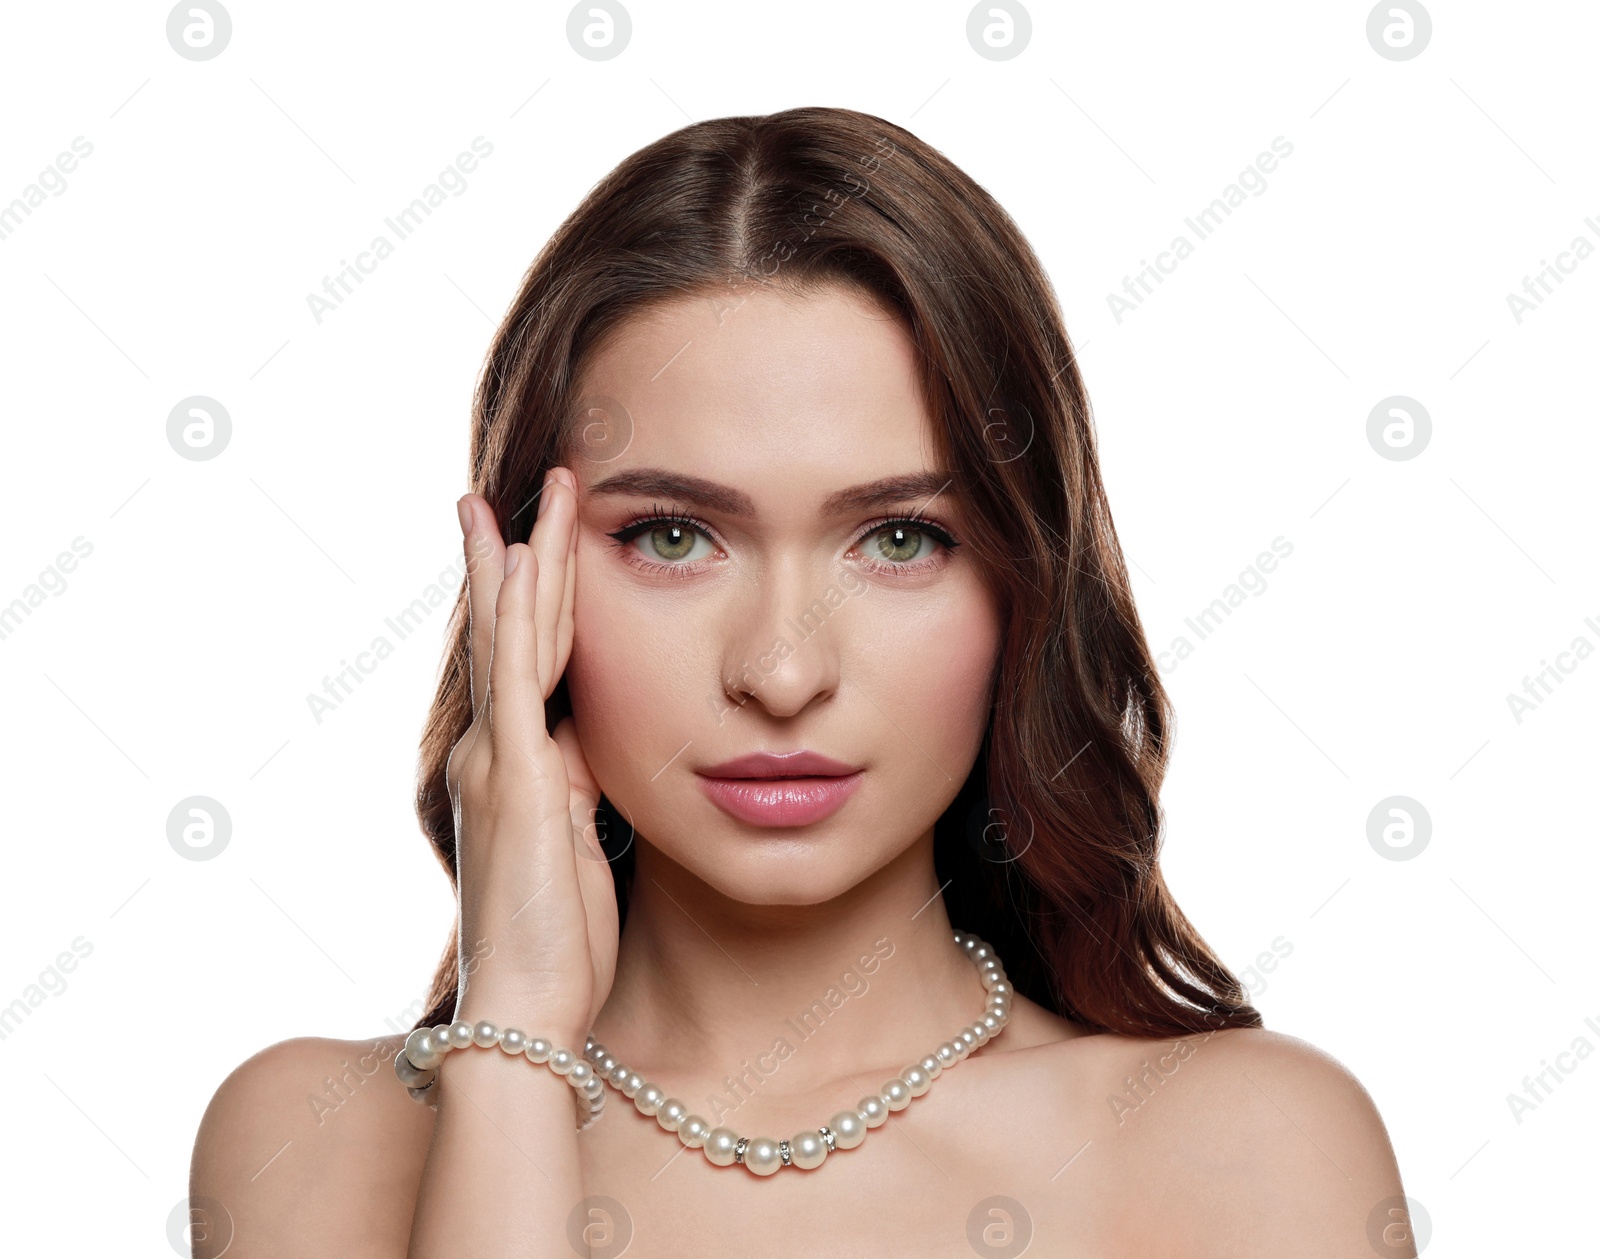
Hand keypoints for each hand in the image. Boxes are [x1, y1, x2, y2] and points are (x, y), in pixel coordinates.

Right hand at [444, 470, 617, 1042]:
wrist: (527, 1011)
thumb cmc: (561, 945)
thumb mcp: (579, 847)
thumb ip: (578, 789)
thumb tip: (591, 747)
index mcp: (517, 768)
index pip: (527, 665)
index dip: (532, 604)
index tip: (533, 549)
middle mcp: (495, 752)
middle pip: (506, 635)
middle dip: (512, 561)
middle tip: (511, 494)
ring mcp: (498, 759)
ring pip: (507, 639)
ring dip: (519, 563)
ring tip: (519, 496)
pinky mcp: (515, 776)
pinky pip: (519, 676)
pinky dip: (519, 615)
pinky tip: (523, 562)